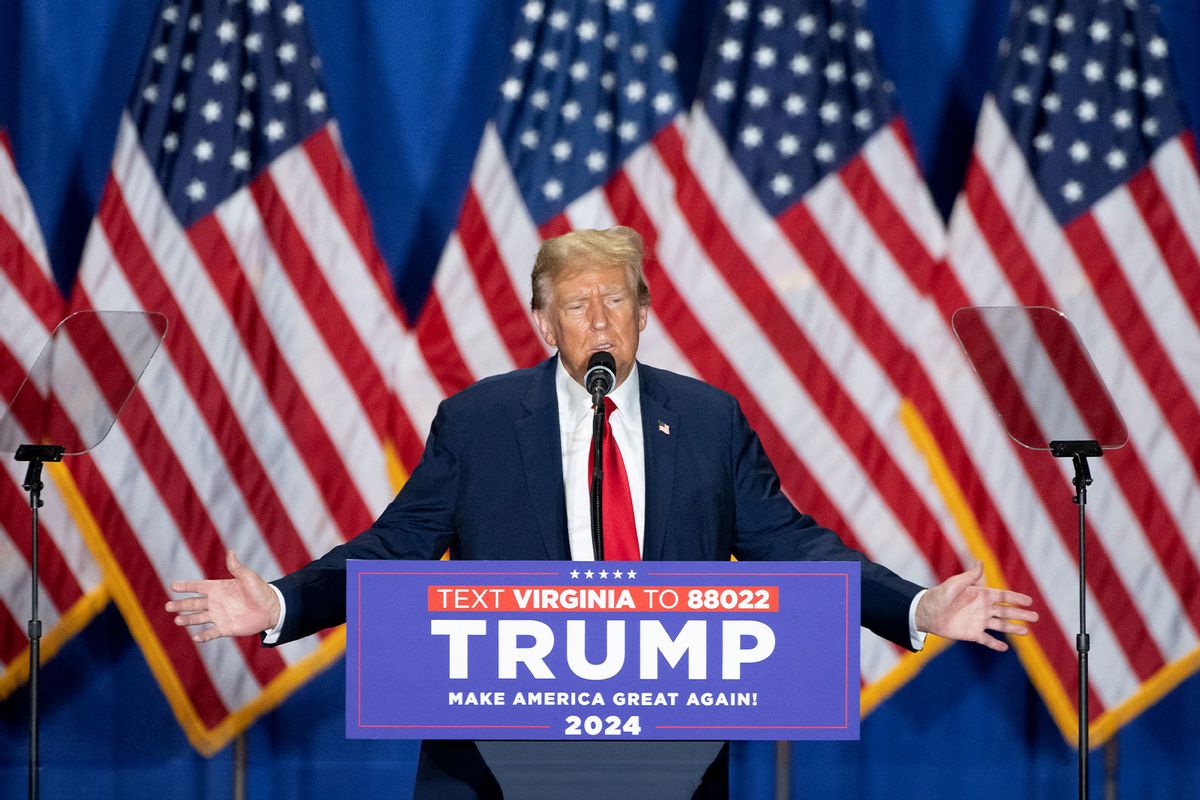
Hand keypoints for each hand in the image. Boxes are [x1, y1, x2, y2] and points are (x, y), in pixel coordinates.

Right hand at [165, 550, 279, 642]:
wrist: (272, 609)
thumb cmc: (261, 591)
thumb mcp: (248, 577)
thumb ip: (236, 567)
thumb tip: (230, 551)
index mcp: (219, 588)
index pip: (198, 587)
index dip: (186, 586)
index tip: (172, 586)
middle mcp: (216, 602)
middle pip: (194, 603)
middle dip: (181, 605)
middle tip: (168, 606)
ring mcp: (219, 616)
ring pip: (199, 618)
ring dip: (188, 619)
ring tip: (178, 620)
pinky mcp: (225, 628)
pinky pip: (211, 633)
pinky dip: (203, 636)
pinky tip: (195, 637)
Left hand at [915, 563, 1037, 651]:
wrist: (926, 612)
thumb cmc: (939, 595)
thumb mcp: (955, 584)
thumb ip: (970, 576)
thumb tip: (980, 561)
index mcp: (981, 595)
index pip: (1003, 596)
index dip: (1016, 598)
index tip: (1029, 601)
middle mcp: (982, 608)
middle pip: (1006, 611)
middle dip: (1021, 614)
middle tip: (1036, 617)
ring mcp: (978, 621)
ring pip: (1000, 625)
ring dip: (1013, 628)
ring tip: (1026, 631)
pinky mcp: (972, 634)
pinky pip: (987, 640)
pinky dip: (995, 644)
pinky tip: (1005, 648)